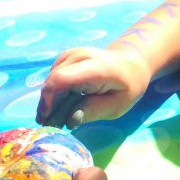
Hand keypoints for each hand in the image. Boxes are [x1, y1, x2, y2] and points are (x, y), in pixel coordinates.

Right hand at [36, 47, 151, 128]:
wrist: (131, 64)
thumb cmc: (127, 87)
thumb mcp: (117, 105)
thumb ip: (93, 111)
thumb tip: (69, 120)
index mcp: (97, 67)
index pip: (61, 79)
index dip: (49, 101)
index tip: (47, 121)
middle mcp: (80, 56)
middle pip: (52, 82)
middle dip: (48, 106)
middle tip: (53, 125)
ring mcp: (71, 54)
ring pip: (49, 81)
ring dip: (50, 101)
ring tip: (59, 117)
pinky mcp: (66, 58)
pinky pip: (53, 78)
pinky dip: (55, 93)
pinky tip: (64, 104)